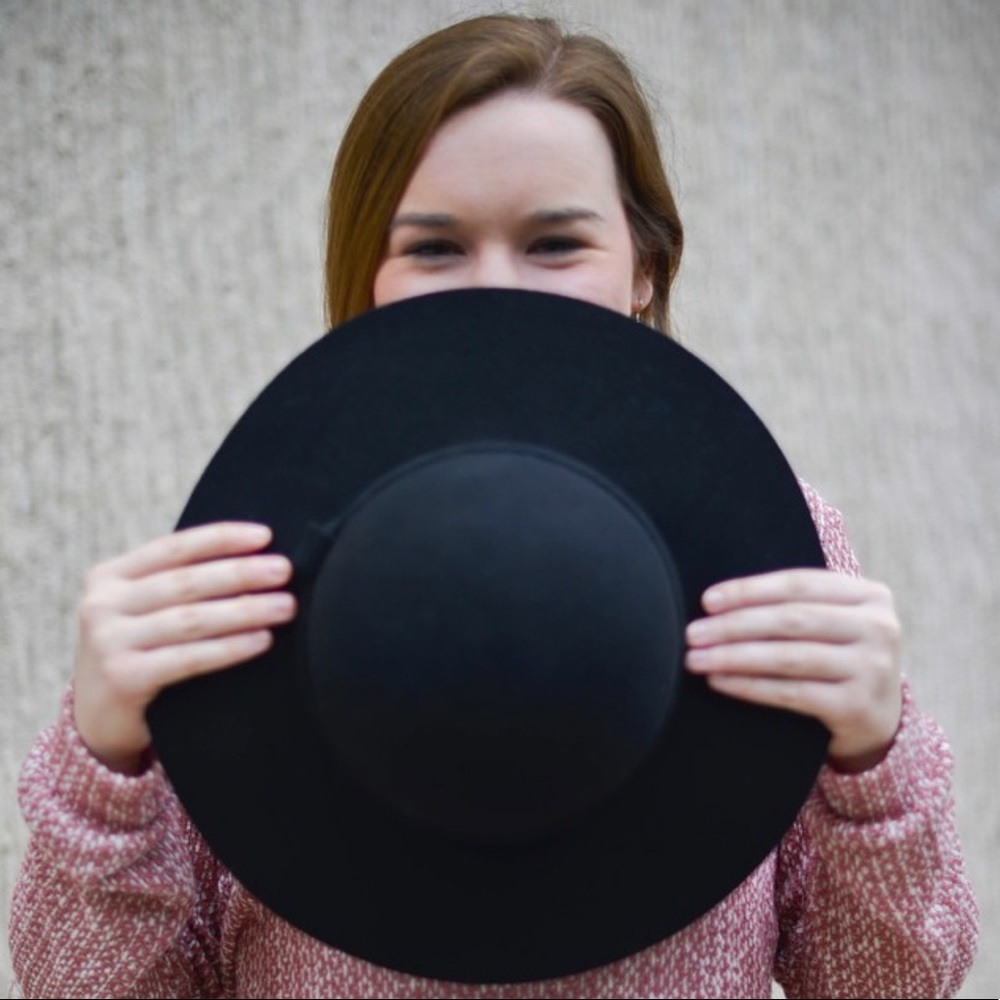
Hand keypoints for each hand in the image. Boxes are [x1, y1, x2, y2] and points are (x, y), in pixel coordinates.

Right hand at [72, 522, 295, 773]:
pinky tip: (262, 640)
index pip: (174, 548)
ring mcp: (108, 641)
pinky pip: (188, 659)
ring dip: (245, 610)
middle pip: (186, 582)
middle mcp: (103, 604)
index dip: (221, 538)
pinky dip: (230, 648)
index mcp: (110, 575)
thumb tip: (257, 560)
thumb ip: (180, 585)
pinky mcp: (122, 678)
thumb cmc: (140, 653)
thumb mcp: (145, 611)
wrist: (99, 719)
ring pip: (191, 619)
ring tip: (285, 606)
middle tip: (284, 570)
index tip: (265, 536)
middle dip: (241, 573)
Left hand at [684, 568, 902, 772]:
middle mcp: (879, 628)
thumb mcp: (832, 622)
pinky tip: (720, 682)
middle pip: (791, 620)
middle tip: (693, 633)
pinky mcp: (857, 706)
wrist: (877, 718)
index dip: (749, 590)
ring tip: (697, 659)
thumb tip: (716, 601)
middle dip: (734, 626)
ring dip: (734, 657)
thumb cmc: (838, 657)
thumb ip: (794, 604)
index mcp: (871, 595)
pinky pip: (791, 693)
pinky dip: (750, 686)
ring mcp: (872, 669)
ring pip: (788, 657)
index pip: (798, 584)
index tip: (707, 600)